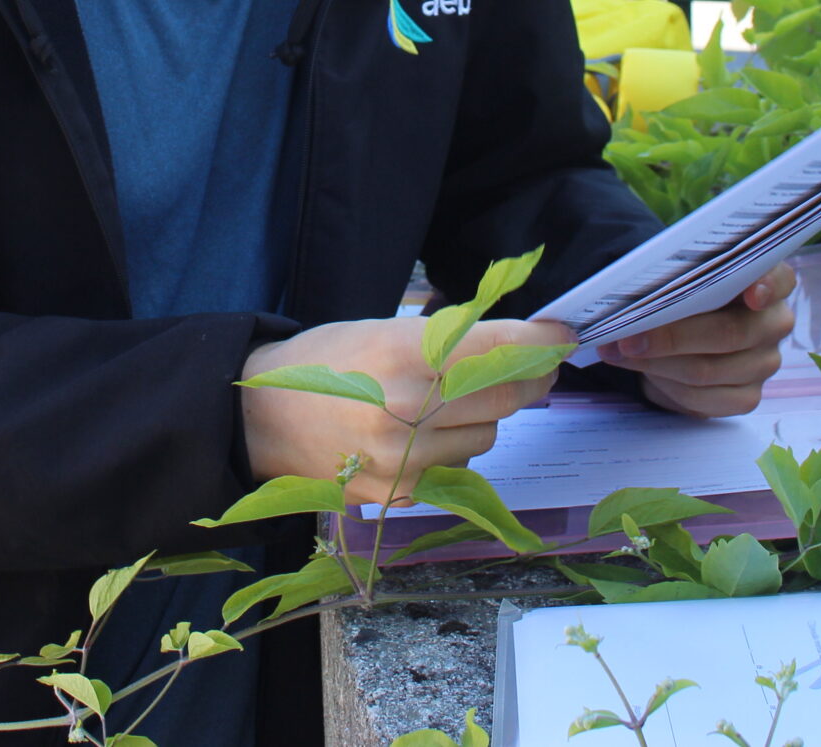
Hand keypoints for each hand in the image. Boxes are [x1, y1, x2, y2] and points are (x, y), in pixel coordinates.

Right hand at [240, 316, 571, 505]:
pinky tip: (424, 431)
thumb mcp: (382, 327)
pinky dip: (454, 446)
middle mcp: (412, 410)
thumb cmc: (323, 363)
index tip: (561, 335)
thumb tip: (513, 338)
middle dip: (532, 378)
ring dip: (486, 415)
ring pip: (488, 435)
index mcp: (407, 356)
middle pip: (510, 396)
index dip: (543, 342)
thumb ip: (447, 336)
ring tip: (451, 398)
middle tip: (537, 364)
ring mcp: (408, 459)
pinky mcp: (402, 492)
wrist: (259, 421)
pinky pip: (457, 466)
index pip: (502, 349)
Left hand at [601, 263, 797, 417]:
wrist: (684, 335)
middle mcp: (774, 323)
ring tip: (617, 351)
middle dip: (671, 336)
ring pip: (706, 370)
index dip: (766, 287)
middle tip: (626, 336)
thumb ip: (678, 281)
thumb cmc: (685, 296)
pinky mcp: (747, 396)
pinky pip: (701, 398)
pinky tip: (642, 370)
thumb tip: (636, 297)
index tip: (750, 295)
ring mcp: (765, 363)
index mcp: (768, 282)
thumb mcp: (683, 279)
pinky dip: (664, 384)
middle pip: (728, 333)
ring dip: (655, 362)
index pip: (779, 280)